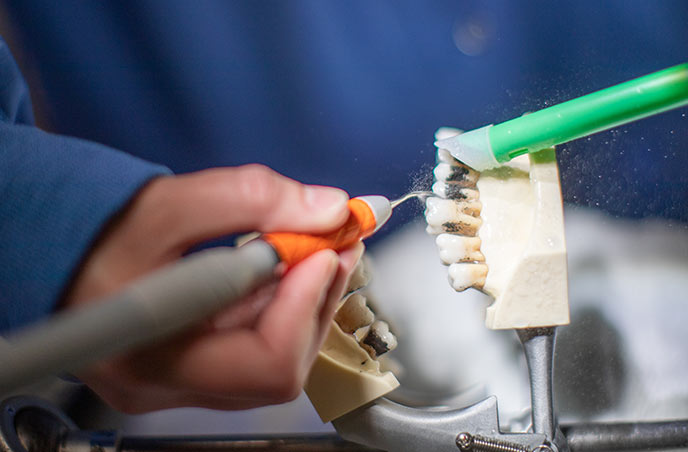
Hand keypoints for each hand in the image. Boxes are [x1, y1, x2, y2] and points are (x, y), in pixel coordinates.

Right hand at [63, 164, 362, 411]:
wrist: (55, 255)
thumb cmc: (90, 236)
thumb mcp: (166, 205)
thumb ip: (249, 199)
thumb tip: (328, 208)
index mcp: (155, 358)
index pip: (265, 361)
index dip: (306, 303)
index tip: (325, 250)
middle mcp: (174, 386)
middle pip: (283, 364)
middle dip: (319, 297)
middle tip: (339, 242)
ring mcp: (187, 382)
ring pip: (278, 356)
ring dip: (309, 298)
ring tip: (322, 246)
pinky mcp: (198, 366)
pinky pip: (260, 344)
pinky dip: (286, 303)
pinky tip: (291, 265)